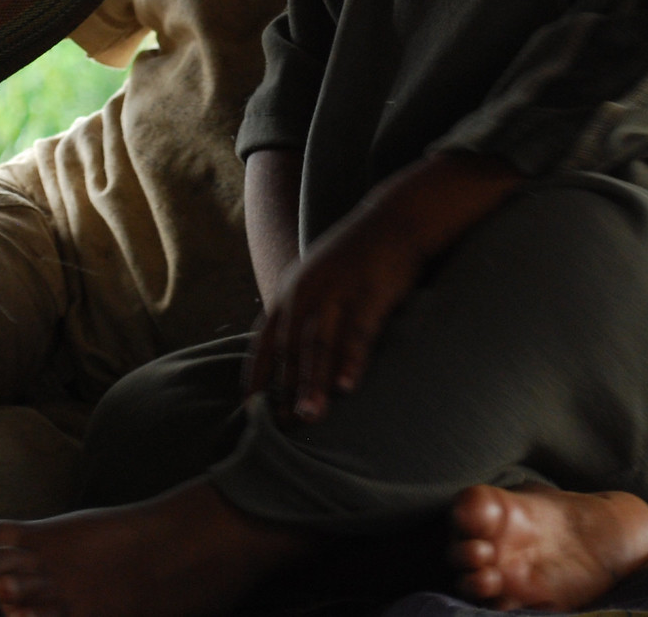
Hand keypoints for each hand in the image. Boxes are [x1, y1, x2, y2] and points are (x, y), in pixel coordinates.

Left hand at [248, 198, 425, 423]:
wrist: (395, 219)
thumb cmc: (357, 259)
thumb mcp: (319, 281)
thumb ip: (304, 316)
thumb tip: (291, 359)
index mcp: (291, 292)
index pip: (266, 341)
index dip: (258, 375)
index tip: (252, 409)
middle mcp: (307, 291)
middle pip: (290, 348)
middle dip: (286, 389)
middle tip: (284, 427)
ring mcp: (337, 290)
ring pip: (319, 344)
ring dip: (313, 382)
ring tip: (310, 416)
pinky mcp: (369, 292)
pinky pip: (358, 332)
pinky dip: (351, 360)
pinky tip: (347, 386)